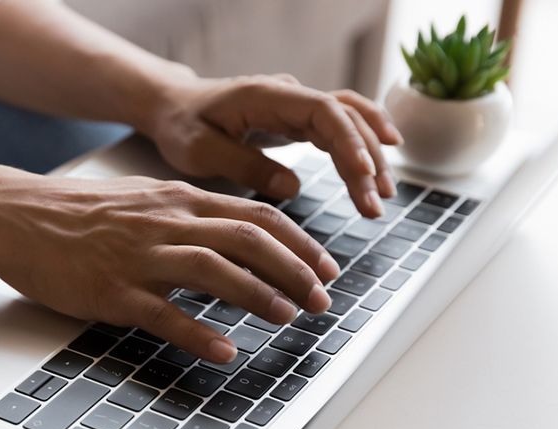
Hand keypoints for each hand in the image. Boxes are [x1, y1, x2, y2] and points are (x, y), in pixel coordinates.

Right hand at [0, 174, 341, 362]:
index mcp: (179, 200)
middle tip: (320, 300)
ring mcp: (139, 257)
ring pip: (215, 270)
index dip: (300, 243)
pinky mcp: (112, 291)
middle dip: (295, 270)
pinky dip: (199, 334)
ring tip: (288, 317)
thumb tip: (239, 234)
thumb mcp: (144, 198)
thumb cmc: (81, 212)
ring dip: (259, 295)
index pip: (257, 215)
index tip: (326, 267)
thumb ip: (190, 213)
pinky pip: (164, 314)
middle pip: (249, 240)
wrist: (17, 216)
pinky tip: (224, 351)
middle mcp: (166, 222)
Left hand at [140, 75, 403, 217]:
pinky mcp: (298, 118)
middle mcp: (288, 94)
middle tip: (375, 206)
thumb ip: (244, 166)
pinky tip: (382, 164)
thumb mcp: (200, 151)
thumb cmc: (182, 126)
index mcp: (264, 96)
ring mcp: (296, 104)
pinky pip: (340, 126)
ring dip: (371, 156)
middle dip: (365, 161)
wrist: (174, 106)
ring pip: (349, 121)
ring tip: (383, 197)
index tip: (364, 175)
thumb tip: (292, 187)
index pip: (322, 111)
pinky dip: (363, 142)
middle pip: (344, 118)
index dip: (349, 142)